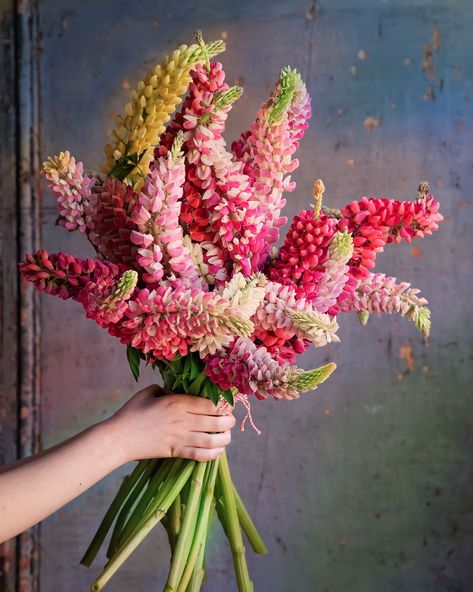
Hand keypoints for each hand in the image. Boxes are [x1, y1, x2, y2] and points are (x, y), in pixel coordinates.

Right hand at [107, 385, 235, 463]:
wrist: (119, 438)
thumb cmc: (131, 412)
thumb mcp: (149, 392)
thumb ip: (167, 389)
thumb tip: (178, 392)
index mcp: (177, 402)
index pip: (210, 403)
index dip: (223, 404)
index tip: (226, 404)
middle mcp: (182, 420)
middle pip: (216, 421)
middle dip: (229, 420)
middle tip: (231, 419)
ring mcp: (180, 438)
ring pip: (212, 439)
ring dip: (225, 438)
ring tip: (228, 435)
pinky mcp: (175, 452)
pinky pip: (200, 454)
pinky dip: (213, 454)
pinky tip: (218, 450)